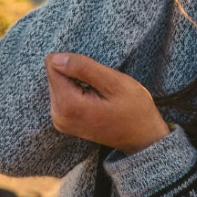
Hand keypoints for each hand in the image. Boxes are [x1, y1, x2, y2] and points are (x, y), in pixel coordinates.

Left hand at [45, 53, 170, 154]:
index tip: (95, 73)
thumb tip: (56, 58)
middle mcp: (58, 115)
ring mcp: (59, 120)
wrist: (142, 138)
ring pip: (58, 82)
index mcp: (68, 105)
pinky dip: (77, 90)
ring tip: (99, 93)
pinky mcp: (63, 121)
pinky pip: (62, 93)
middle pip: (54, 74)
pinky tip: (94, 98)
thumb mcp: (115, 83)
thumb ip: (84, 68)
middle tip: (100, 85)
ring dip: (77, 81)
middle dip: (76, 73)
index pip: (53, 65)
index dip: (75, 61)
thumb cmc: (134, 110)